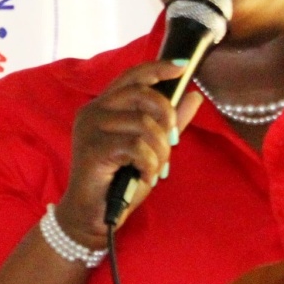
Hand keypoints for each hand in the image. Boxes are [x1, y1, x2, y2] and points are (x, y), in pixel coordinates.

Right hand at [56, 60, 203, 247]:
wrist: (92, 217)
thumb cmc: (119, 183)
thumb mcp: (151, 149)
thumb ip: (169, 123)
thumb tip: (193, 96)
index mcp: (104, 106)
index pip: (132, 76)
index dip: (158, 68)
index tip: (183, 66)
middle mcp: (93, 111)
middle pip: (141, 94)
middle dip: (167, 116)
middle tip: (173, 140)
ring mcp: (90, 129)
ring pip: (143, 123)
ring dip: (160, 150)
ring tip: (157, 168)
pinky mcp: (92, 149)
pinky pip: (136, 147)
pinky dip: (149, 164)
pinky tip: (147, 177)